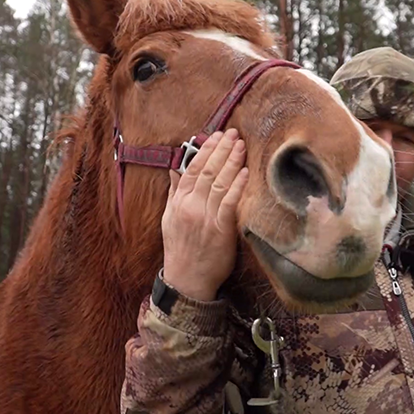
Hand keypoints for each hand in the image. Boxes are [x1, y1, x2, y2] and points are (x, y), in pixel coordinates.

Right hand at [161, 129, 248, 301]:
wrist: (186, 279)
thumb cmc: (180, 249)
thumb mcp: (169, 218)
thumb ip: (174, 192)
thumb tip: (175, 170)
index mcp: (178, 202)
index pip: (191, 169)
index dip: (205, 150)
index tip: (215, 136)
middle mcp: (191, 206)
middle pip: (207, 171)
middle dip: (221, 149)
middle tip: (232, 133)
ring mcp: (205, 218)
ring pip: (219, 183)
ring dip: (231, 161)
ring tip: (240, 145)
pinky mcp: (221, 230)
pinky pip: (229, 203)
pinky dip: (237, 186)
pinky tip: (244, 172)